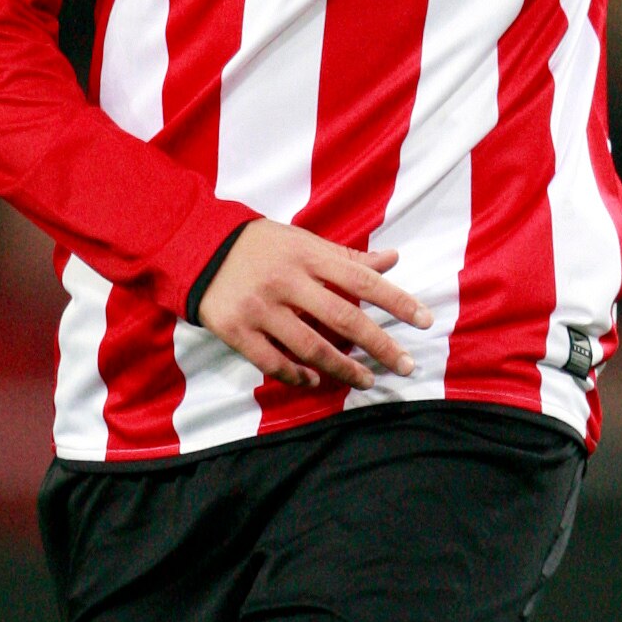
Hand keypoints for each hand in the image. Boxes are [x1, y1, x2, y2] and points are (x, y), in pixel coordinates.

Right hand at [197, 222, 427, 392]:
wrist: (196, 247)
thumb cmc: (259, 245)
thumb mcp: (302, 241)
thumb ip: (345, 256)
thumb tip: (392, 259)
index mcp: (307, 255)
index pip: (362, 279)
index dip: (396, 301)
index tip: (425, 321)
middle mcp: (287, 282)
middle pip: (343, 319)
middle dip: (379, 345)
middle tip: (404, 366)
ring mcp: (261, 308)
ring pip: (310, 347)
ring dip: (342, 368)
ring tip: (366, 380)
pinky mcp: (237, 330)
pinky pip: (273, 362)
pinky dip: (297, 375)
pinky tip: (315, 380)